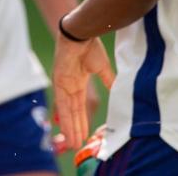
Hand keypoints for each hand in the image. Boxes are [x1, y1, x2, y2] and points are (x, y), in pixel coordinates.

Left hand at [52, 36, 114, 151]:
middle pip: (73, 112)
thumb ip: (108, 82)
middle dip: (75, 128)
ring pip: (67, 111)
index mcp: (78, 82)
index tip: (85, 134)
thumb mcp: (102, 69)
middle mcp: (69, 86)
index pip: (79, 106)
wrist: (82, 33)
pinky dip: (64, 117)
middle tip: (77, 145)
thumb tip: (119, 92)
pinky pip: (62, 103)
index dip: (82, 120)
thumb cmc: (91, 47)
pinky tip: (66, 129)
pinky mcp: (59, 82)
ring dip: (70, 127)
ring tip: (73, 143)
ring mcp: (63, 84)